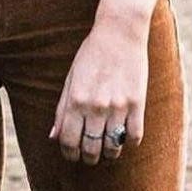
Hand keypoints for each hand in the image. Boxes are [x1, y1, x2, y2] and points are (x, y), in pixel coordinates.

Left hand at [48, 23, 147, 165]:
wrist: (119, 33)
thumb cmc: (91, 55)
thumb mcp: (71, 79)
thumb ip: (62, 109)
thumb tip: (53, 136)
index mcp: (76, 100)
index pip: (69, 141)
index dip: (69, 154)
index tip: (72, 155)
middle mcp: (96, 106)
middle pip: (91, 149)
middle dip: (88, 158)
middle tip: (89, 156)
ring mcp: (118, 106)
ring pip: (113, 146)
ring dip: (109, 154)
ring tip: (107, 150)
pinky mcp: (137, 103)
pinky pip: (134, 136)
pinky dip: (129, 142)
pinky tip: (125, 137)